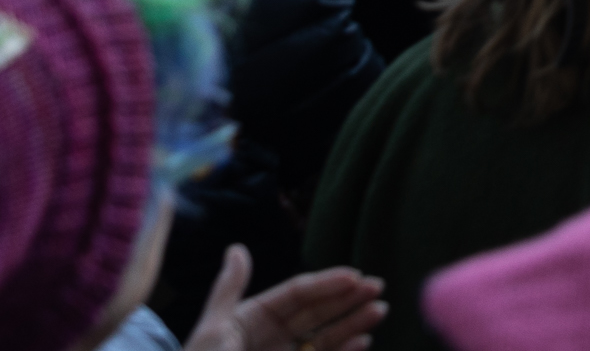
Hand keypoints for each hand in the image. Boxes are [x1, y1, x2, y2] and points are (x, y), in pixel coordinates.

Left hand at [183, 246, 385, 350]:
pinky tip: (362, 342)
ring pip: (326, 336)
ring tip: (378, 311)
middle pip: (317, 312)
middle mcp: (274, 336)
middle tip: (377, 287)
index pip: (297, 293)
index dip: (325, 283)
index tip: (353, 276)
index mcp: (253, 318)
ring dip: (353, 323)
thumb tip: (237, 247)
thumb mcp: (211, 331)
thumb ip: (229, 291)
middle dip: (347, 299)